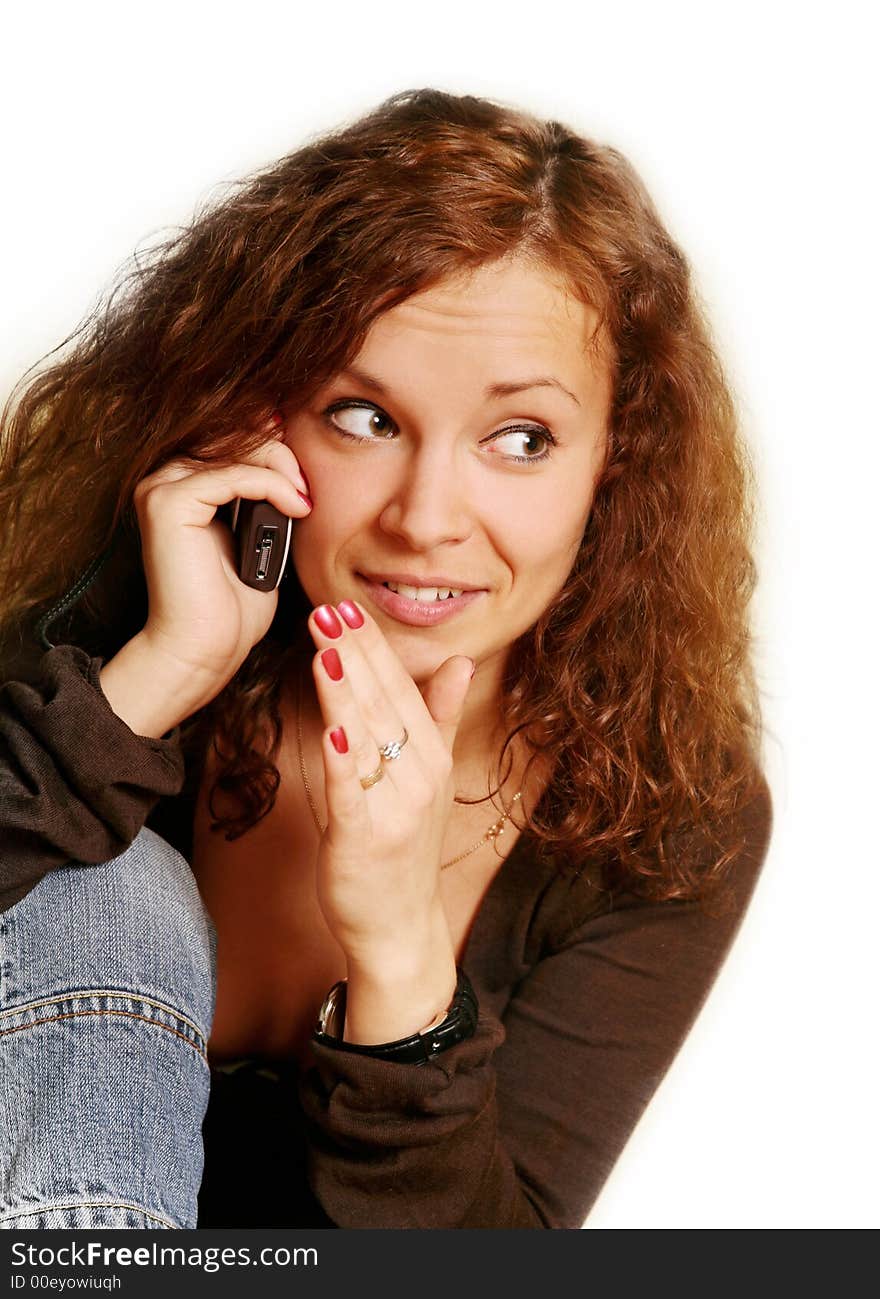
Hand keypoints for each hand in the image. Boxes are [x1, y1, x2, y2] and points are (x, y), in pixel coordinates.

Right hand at [132, 414, 310, 692]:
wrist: (205, 649)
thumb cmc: (233, 607)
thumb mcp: (261, 538)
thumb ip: (267, 498)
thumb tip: (293, 465)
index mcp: (184, 484)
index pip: (233, 437)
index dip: (275, 445)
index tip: (308, 471)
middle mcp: (165, 480)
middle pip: (233, 434)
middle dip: (281, 453)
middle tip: (309, 487)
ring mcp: (162, 489)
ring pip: (234, 448)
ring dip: (281, 467)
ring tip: (305, 500)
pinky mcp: (168, 503)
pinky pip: (232, 474)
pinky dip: (271, 485)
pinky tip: (296, 506)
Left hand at [307, 599, 474, 972]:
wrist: (400, 926)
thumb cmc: (406, 849)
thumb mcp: (430, 777)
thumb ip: (439, 717)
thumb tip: (459, 661)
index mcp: (431, 757)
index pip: (401, 688)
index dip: (373, 646)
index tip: (349, 606)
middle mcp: (418, 777)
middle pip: (383, 703)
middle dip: (354, 654)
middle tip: (329, 609)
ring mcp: (393, 809)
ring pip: (367, 739)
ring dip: (346, 691)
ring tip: (326, 648)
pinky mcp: (363, 840)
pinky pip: (352, 794)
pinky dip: (344, 762)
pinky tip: (331, 732)